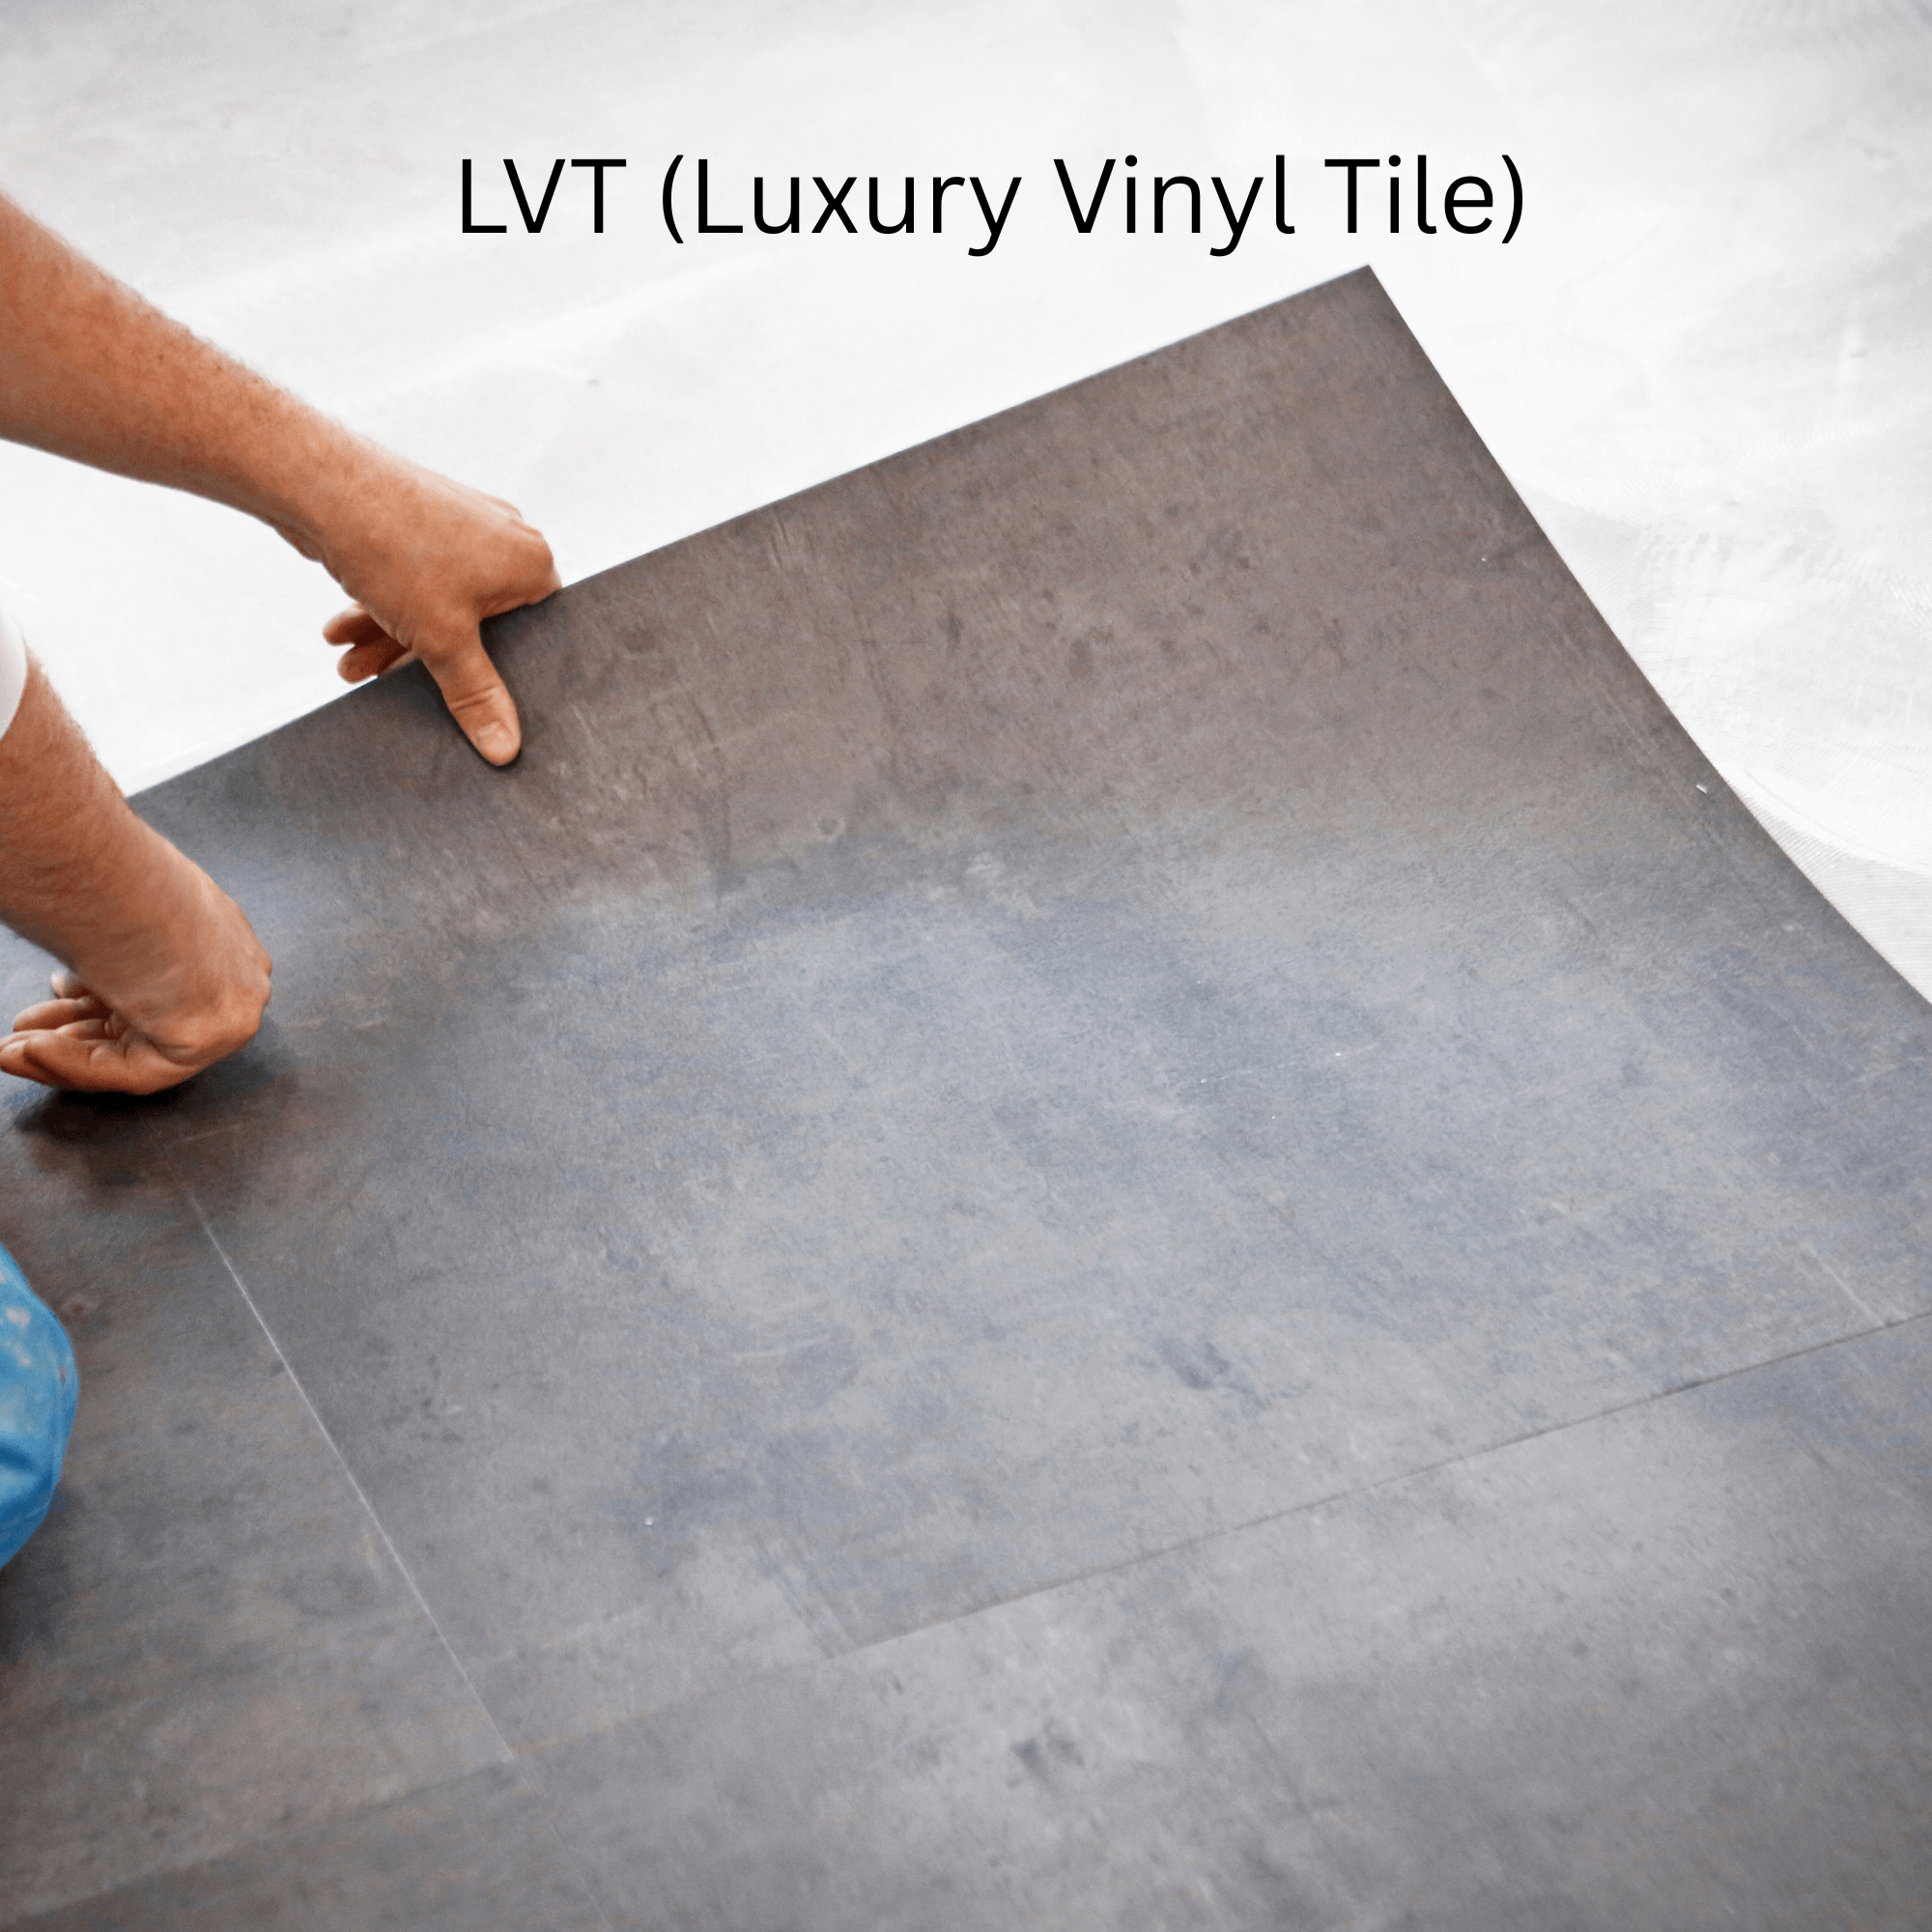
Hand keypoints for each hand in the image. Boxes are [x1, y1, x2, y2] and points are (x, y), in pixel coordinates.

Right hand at [0, 872, 270, 1095]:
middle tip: (20, 1030)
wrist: (129, 890)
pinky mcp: (204, 1040)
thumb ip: (114, 946)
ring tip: (7, 1049)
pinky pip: (132, 1070)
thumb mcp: (115, 907)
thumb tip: (76, 972)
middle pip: (145, 1019)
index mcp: (220, 935)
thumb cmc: (114, 879)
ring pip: (133, 1049)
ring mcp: (226, 1010)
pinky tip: (26, 1052)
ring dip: (62, 1052)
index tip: (57, 989)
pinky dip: (74, 1064)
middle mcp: (233, 976)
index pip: (162, 982)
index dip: (101, 993)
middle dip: (73, 1027)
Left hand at [314, 454, 560, 765]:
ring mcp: (462, 527)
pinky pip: (412, 581)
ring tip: (350, 666)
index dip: (507, 672)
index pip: (538, 635)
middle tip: (387, 684)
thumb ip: (478, 696)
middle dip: (424, 660)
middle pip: (480, 625)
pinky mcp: (421, 522)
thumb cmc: (397, 552)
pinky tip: (341, 631)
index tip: (477, 698)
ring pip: (436, 605)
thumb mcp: (443, 641)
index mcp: (531, 563)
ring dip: (390, 639)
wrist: (322, 485)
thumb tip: (507, 751)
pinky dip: (380, 609)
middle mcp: (506, 540)